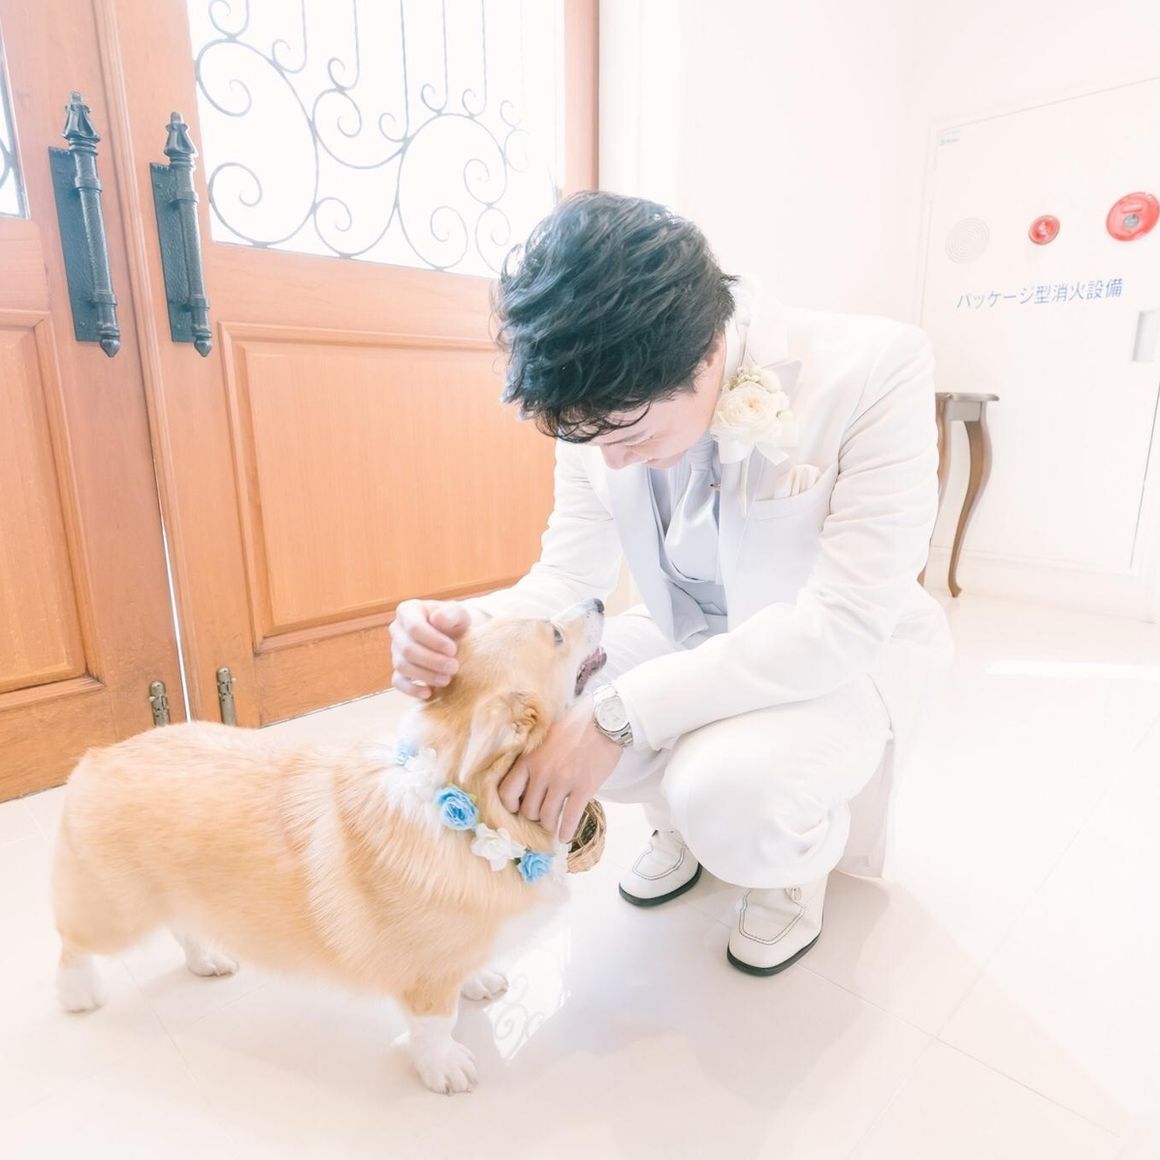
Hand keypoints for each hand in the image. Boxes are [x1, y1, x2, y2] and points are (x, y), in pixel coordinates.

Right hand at [390, 600, 470, 699]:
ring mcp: (396, 651)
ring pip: (402, 666)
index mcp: (408, 611)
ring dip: (425, 675)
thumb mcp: (458, 614)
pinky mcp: (399, 670)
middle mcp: (397, 630)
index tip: (453, 649)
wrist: (455, 637)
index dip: (433, 640)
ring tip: (447, 679)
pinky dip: (411, 689)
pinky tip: (428, 693)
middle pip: (408, 649)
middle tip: (454, 667)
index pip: (414, 627)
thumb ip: (451, 613)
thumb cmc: (455, 623)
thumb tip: (437, 619)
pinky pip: (397, 682)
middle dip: (432, 660)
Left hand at [498, 696, 621, 841]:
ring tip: (554, 826)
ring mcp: (562, 782)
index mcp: (529, 759)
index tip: (518, 809)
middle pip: (528, 810)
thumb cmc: (575, 727)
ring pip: (547, 818)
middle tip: (542, 816)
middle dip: (534, 817)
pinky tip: (565, 836)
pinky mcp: (583, 788)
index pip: (507, 792)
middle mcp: (542, 772)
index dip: (511, 806)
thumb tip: (528, 781)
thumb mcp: (545, 739)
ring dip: (550, 825)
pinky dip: (566, 831)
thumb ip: (534, 759)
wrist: (604, 721)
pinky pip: (570, 818)